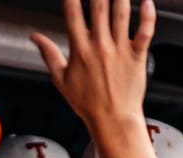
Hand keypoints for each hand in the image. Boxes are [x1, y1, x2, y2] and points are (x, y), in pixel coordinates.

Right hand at [30, 0, 153, 131]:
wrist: (114, 121)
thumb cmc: (89, 104)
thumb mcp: (61, 79)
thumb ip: (48, 54)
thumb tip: (34, 37)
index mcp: (79, 48)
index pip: (72, 11)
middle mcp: (99, 46)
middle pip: (98, 6)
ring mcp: (120, 51)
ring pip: (121, 14)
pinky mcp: (138, 58)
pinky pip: (144, 33)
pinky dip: (148, 16)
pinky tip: (148, 2)